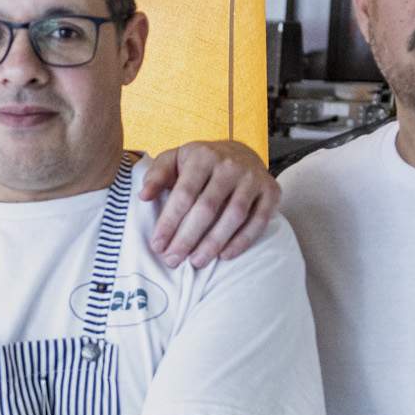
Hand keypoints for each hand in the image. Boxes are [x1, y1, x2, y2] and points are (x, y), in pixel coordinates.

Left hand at [137, 141, 278, 268]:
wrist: (241, 153)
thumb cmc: (200, 163)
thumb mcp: (175, 160)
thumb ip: (157, 176)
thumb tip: (143, 196)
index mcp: (203, 156)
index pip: (184, 194)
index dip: (169, 222)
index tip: (157, 246)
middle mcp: (230, 165)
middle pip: (207, 208)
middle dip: (187, 238)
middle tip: (172, 260)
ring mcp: (253, 178)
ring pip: (233, 216)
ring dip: (213, 243)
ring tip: (196, 262)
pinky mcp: (271, 191)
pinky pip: (258, 221)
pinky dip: (242, 241)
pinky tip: (224, 256)